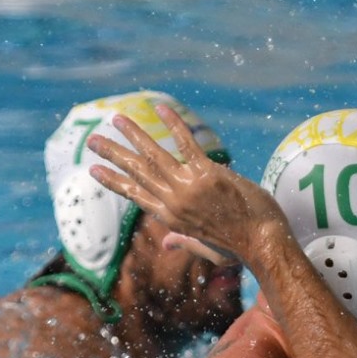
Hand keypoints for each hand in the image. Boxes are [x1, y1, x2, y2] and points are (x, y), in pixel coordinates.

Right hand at [86, 104, 291, 277]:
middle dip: (113, 154)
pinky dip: (173, 124)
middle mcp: (174, 201)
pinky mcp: (208, 175)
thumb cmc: (240, 248)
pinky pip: (186, 143)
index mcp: (171, 218)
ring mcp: (189, 187)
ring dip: (133, 134)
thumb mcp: (206, 250)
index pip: (134, 194)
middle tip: (92, 140)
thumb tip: (167, 243)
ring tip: (116, 118)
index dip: (113, 181)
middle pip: (137, 172)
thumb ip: (183, 241)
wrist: (263, 243)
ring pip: (153, 155)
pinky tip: (160, 108)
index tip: (94, 169)